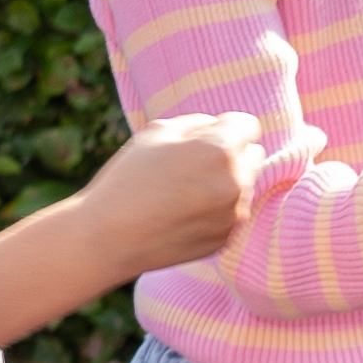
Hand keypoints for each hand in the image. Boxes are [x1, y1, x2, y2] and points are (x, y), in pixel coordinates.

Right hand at [78, 111, 266, 280]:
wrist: (110, 237)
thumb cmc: (129, 178)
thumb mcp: (157, 132)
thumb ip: (198, 123)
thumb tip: (219, 127)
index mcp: (221, 149)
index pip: (249, 126)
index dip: (226, 127)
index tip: (205, 137)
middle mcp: (236, 182)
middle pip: (252, 155)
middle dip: (231, 154)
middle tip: (192, 164)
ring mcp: (233, 214)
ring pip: (243, 186)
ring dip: (224, 183)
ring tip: (184, 192)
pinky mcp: (226, 239)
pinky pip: (231, 214)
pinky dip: (216, 210)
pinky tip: (183, 214)